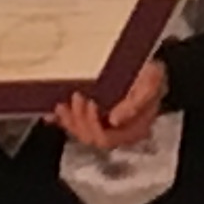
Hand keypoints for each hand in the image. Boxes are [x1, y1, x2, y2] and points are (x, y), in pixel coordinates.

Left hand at [52, 56, 168, 151]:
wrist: (147, 65)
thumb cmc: (150, 74)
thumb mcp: (151, 83)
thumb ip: (136, 103)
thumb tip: (115, 120)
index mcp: (132, 129)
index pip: (106, 138)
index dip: (93, 125)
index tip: (91, 103)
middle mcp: (116, 132)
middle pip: (90, 137)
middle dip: (79, 119)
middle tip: (77, 97)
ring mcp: (102, 125)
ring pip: (79, 133)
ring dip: (69, 119)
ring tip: (64, 103)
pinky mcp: (91, 117)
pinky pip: (72, 125)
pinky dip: (61, 120)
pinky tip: (52, 114)